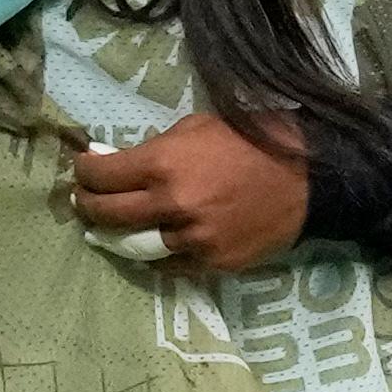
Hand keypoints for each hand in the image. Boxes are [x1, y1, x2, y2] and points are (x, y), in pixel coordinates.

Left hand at [69, 109, 309, 271]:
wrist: (310, 178)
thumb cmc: (254, 139)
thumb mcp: (199, 126)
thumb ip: (156, 146)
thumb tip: (117, 160)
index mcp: (164, 164)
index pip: (102, 174)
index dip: (84, 172)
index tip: (81, 169)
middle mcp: (171, 205)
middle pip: (107, 214)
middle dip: (87, 205)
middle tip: (82, 201)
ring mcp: (190, 239)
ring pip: (133, 246)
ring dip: (115, 237)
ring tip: (104, 230)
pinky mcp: (210, 263)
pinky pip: (167, 265)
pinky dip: (155, 255)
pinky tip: (149, 246)